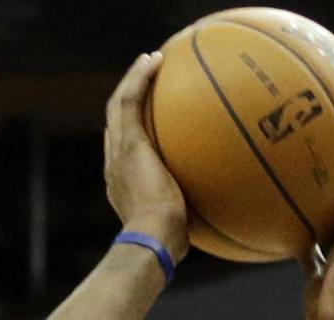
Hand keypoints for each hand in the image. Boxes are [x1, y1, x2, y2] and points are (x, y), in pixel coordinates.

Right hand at [104, 53, 188, 261]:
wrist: (153, 239)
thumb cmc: (170, 245)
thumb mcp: (182, 233)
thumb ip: (192, 224)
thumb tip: (220, 229)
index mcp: (122, 186)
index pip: (122, 154)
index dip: (131, 135)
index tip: (148, 124)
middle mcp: (114, 166)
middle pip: (116, 125)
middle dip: (129, 102)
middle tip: (145, 84)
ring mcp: (118, 152)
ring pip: (118, 106)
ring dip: (132, 80)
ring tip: (150, 62)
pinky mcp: (129, 142)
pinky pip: (129, 99)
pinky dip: (139, 78)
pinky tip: (154, 60)